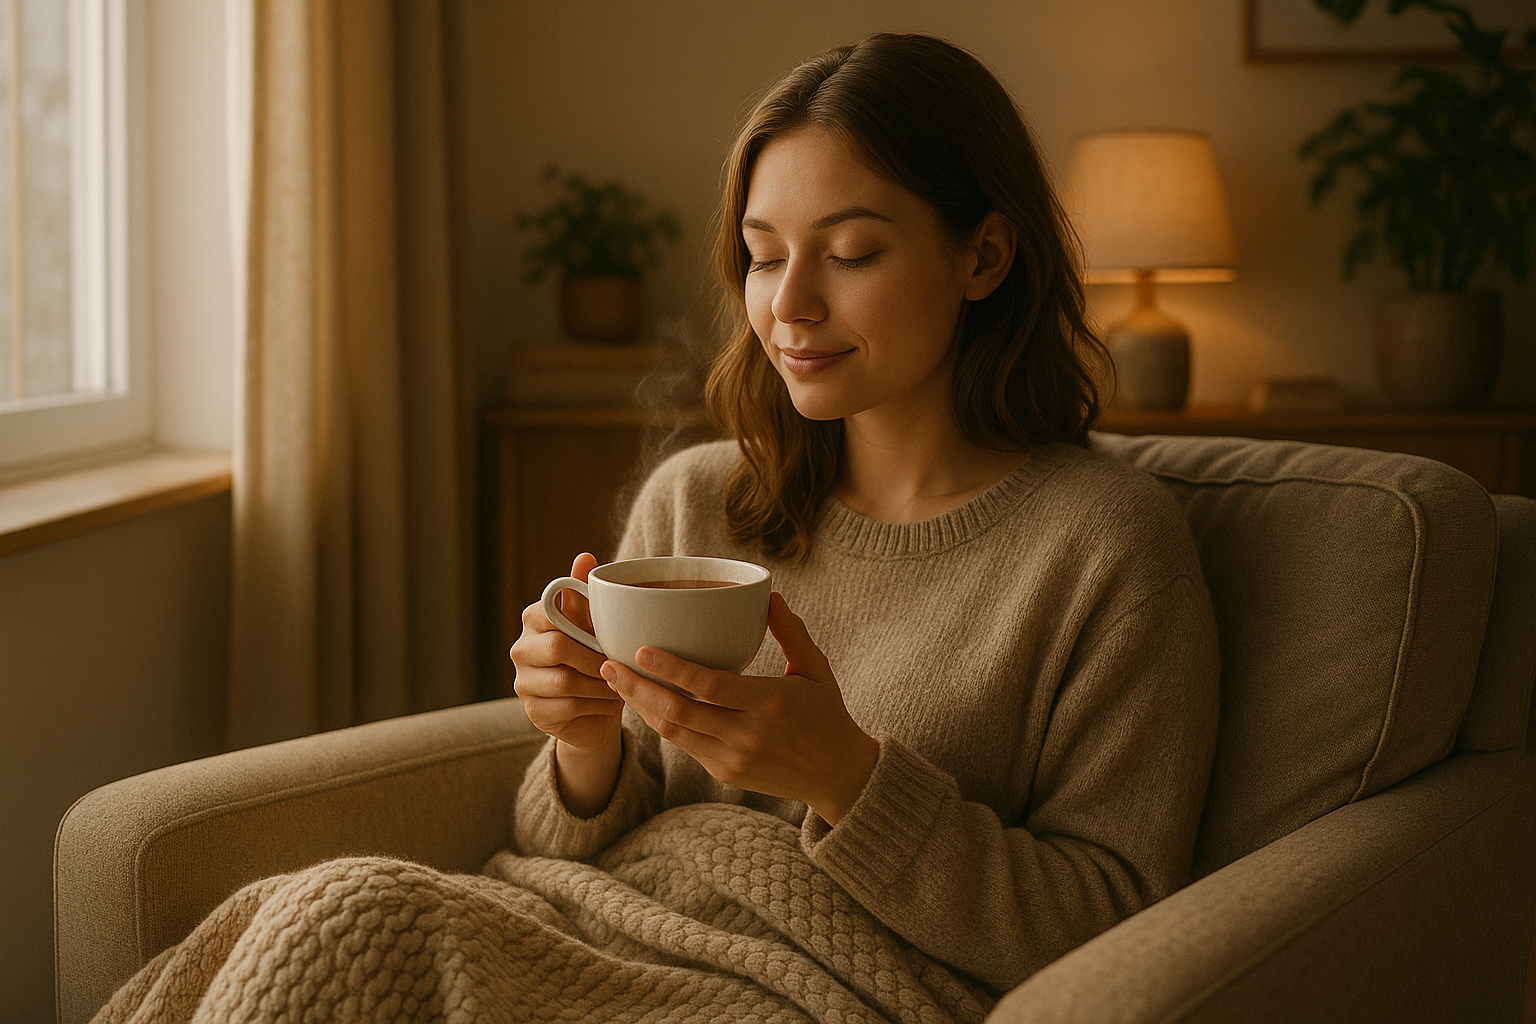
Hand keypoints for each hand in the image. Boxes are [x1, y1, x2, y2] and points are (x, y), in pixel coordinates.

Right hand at [509, 552, 623, 815]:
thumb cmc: (595, 654)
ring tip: (621, 683)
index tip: (610, 635)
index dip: (585, 625)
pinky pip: (567, 707)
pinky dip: (595, 704)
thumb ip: (585, 595)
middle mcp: (522, 649)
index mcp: (534, 619)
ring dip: (600, 683)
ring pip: (565, 681)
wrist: (596, 706)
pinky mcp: (533, 711)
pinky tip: (610, 701)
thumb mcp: (593, 623)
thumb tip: (585, 555)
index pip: (552, 613)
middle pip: (557, 648)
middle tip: (620, 663)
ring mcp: (523, 682)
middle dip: (595, 657)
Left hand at [602, 591, 878, 824]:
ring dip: (640, 706)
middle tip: (606, 663)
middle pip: (678, 712)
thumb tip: (769, 595)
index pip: (710, 686)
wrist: (839, 776)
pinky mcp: (725, 773)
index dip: (672, 669)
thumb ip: (792, 633)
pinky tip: (644, 702)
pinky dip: (661, 722)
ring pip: (673, 732)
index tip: (640, 649)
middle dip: (637, 689)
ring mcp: (733, 758)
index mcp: (769, 704)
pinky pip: (684, 745)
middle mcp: (747, 735)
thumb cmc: (828, 715)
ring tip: (614, 681)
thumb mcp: (816, 669)